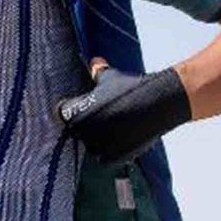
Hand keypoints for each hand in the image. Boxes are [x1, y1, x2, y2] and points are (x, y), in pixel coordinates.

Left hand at [58, 57, 191, 164]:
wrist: (157, 104)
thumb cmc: (131, 89)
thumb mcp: (111, 78)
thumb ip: (98, 73)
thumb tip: (95, 62)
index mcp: (74, 113)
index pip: (63, 115)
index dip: (73, 110)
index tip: (86, 107)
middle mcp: (81, 133)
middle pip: (77, 132)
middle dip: (88, 126)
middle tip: (106, 117)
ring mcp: (95, 147)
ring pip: (91, 146)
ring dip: (99, 140)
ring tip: (117, 126)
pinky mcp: (110, 158)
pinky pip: (104, 158)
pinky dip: (111, 151)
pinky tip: (123, 138)